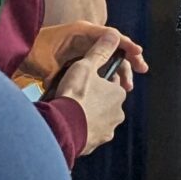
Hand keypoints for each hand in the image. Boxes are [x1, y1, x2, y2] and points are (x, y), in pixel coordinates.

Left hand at [23, 21, 146, 82]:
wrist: (16, 56)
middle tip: (141, 69)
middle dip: (128, 58)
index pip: (109, 34)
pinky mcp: (79, 58)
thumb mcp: (49, 62)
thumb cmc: (31, 54)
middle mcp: (84, 37)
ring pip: (108, 57)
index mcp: (80, 32)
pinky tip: (113, 86)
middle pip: (113, 46)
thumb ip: (74, 62)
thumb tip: (98, 61)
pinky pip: (99, 64)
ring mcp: (82, 48)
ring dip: (119, 70)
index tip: (137, 54)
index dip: (125, 44)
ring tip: (127, 85)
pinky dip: (108, 74)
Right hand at [53, 29, 129, 155]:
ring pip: (97, 119)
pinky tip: (68, 125)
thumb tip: (113, 35)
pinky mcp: (94, 144)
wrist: (62, 127)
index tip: (85, 79)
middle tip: (74, 95)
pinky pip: (88, 135)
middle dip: (94, 99)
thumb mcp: (86, 66)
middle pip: (105, 102)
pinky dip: (80, 130)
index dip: (98, 79)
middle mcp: (118, 114)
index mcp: (118, 94)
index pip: (112, 83)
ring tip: (69, 111)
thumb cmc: (75, 95)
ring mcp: (106, 131)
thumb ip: (100, 51)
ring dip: (87, 115)